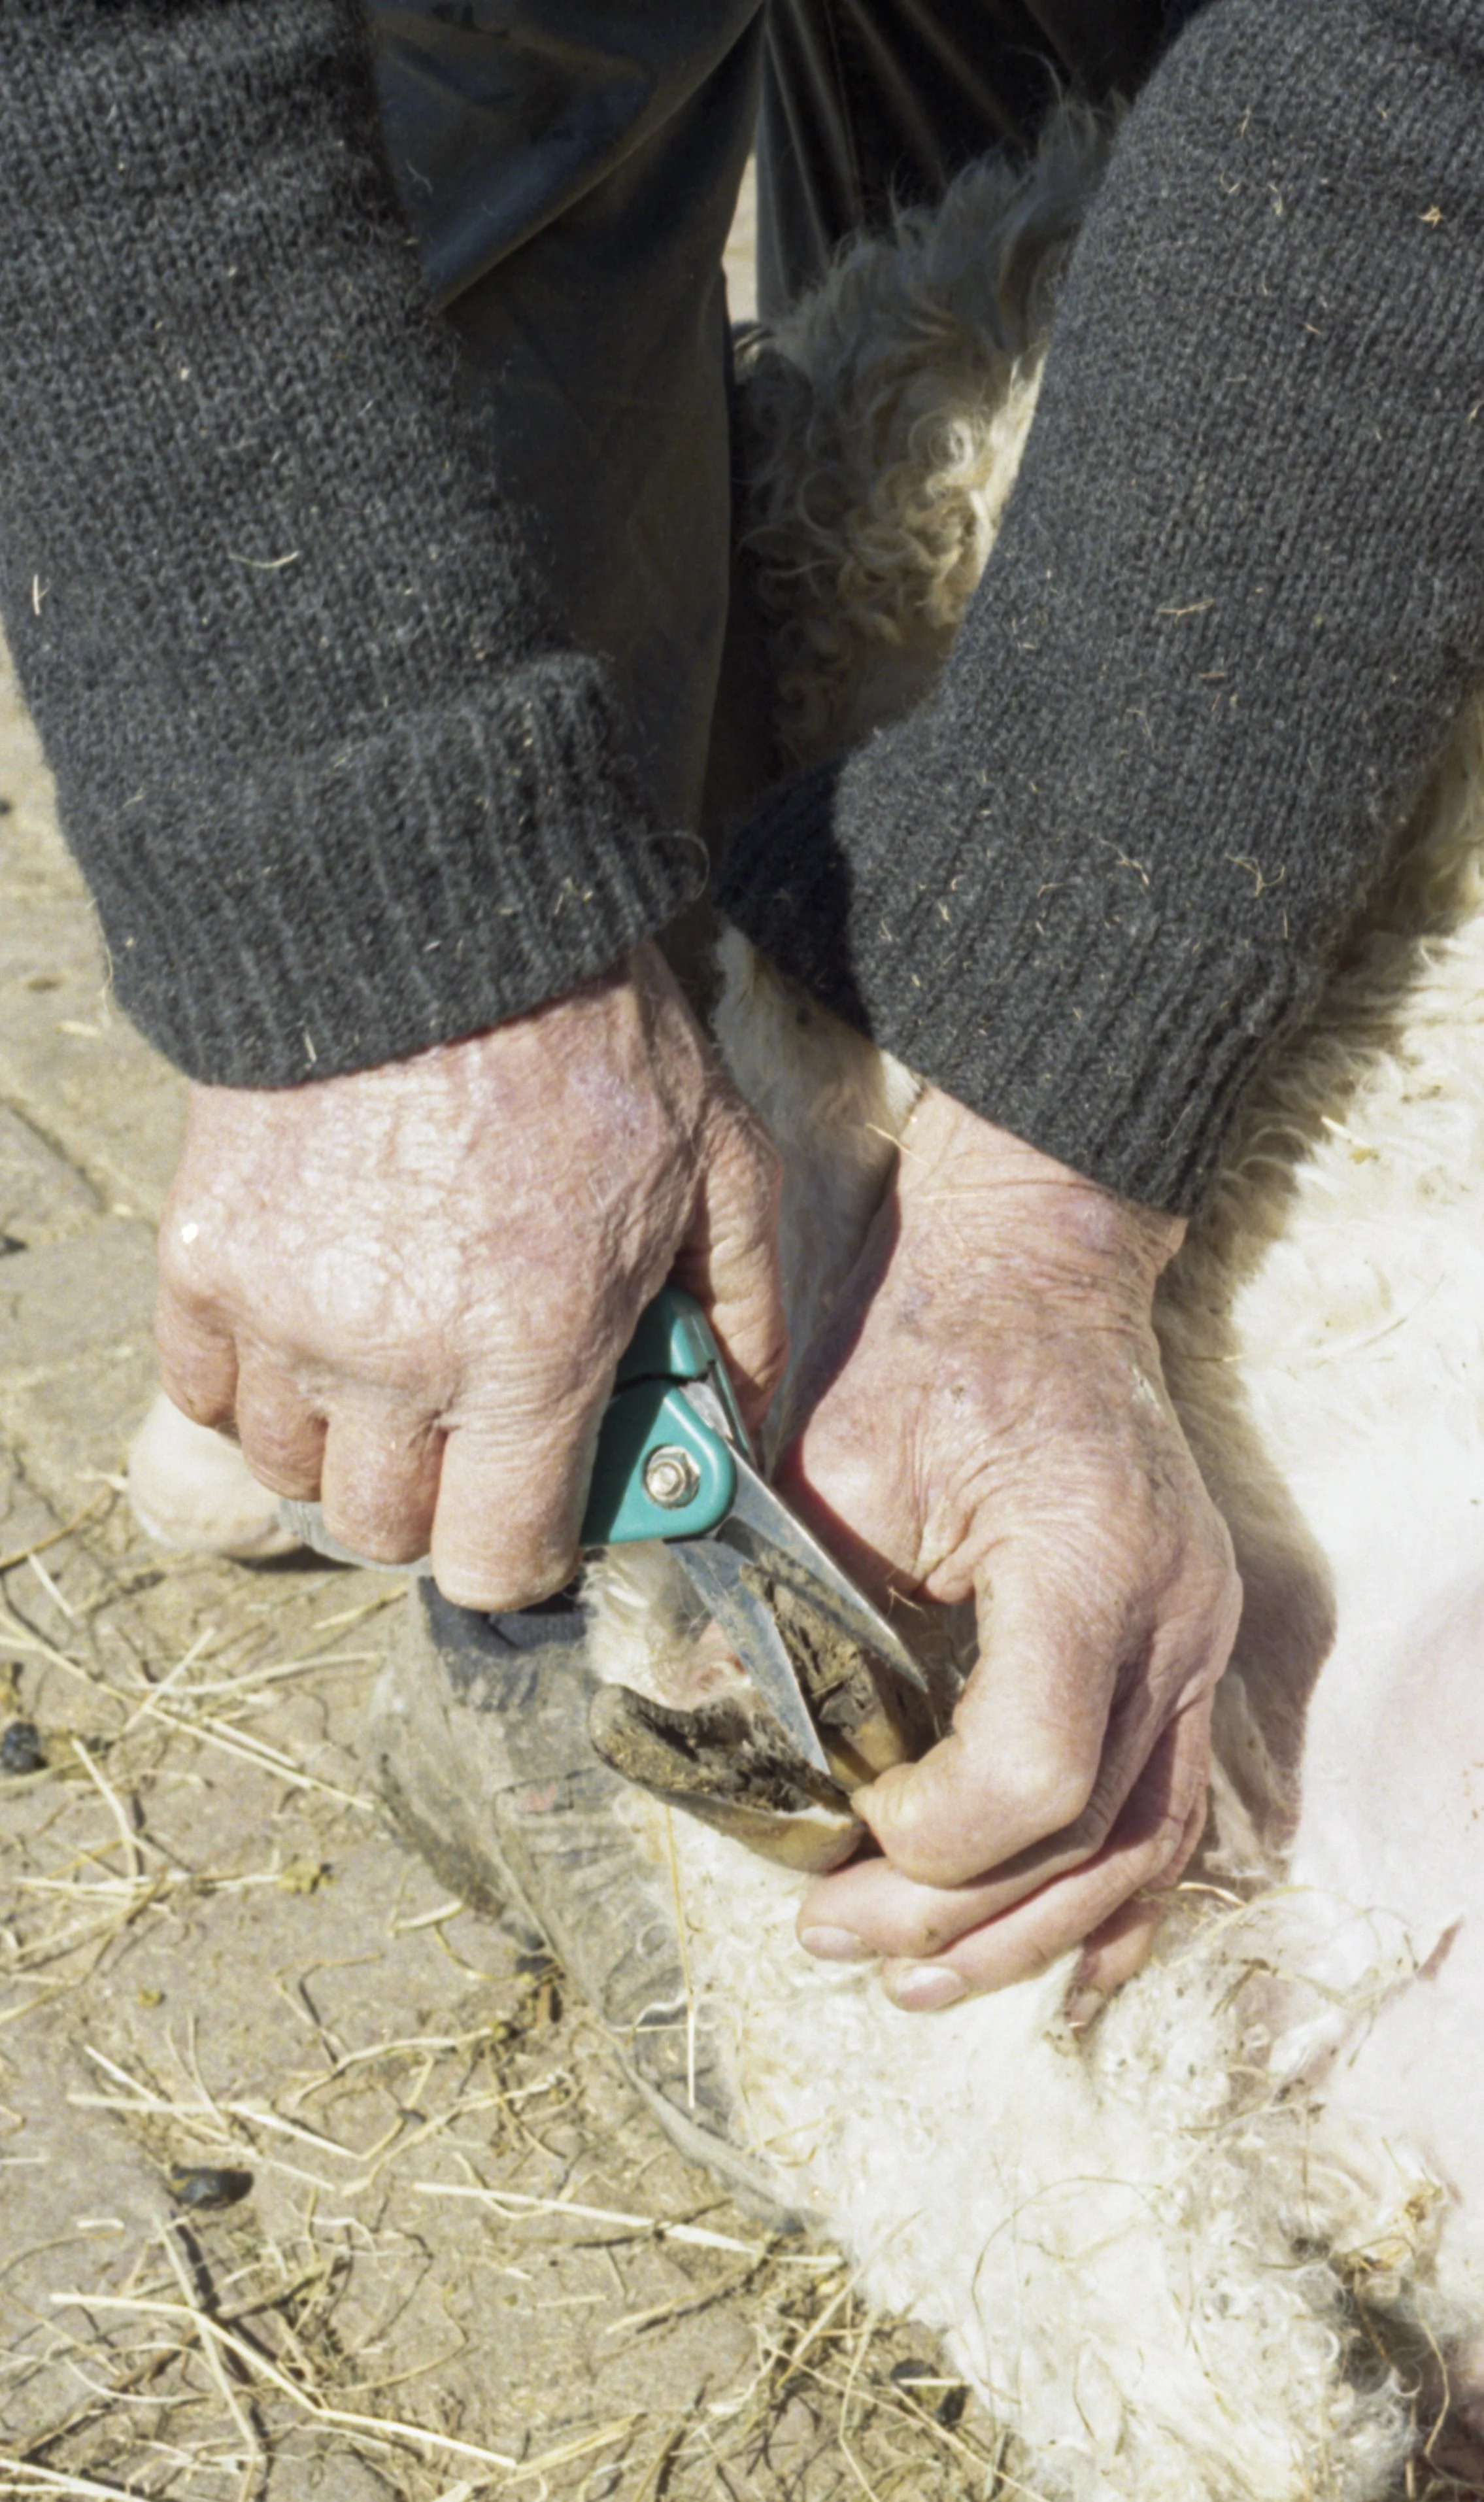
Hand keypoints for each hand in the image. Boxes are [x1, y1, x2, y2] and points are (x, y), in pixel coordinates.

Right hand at [155, 942, 784, 1605]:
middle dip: (435, 1507)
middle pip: (384, 1534)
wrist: (437, 911)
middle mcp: (396, 1364)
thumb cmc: (593, 1038)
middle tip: (469, 1438)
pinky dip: (253, 1384)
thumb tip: (742, 1422)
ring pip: (290, 1471)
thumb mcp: (722, 1168)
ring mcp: (284, 1318)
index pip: (496, 1564)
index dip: (524, 1559)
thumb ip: (743, 1313)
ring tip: (389, 1375)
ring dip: (344, 1448)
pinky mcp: (203, 1262)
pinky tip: (309, 1331)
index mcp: (530, 1357)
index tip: (536, 1519)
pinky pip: (202, 1391)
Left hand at [782, 1087, 1239, 2008]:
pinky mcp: (1189, 1642)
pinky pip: (1177, 1809)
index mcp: (1085, 1562)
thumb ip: (790, 1606)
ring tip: (917, 1983)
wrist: (1038, 1259)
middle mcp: (1171, 1613)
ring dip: (1031, 1934)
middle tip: (830, 1937)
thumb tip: (715, 1736)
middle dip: (952, 1917)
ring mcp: (1198, 1633)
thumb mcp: (832, 1458)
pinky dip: (1117, 1899)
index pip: (1034, 1777)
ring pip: (1143, 1846)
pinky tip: (1065, 1969)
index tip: (840, 1827)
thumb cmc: (926, 1341)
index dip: (930, 1843)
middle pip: (1086, 1837)